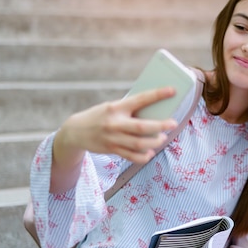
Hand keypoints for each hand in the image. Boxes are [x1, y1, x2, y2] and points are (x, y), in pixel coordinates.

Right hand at [56, 87, 178, 164]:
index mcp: (116, 108)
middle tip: (173, 123)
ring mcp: (113, 138)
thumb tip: (155, 111)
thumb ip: (129, 110)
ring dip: (154, 142)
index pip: (140, 99)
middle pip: (141, 127)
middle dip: (160, 126)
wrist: (75, 131)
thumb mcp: (111, 107)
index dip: (157, 95)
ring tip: (162, 139)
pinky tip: (150, 153)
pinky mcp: (112, 150)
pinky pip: (131, 156)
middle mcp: (114, 123)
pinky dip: (143, 156)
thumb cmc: (100, 116)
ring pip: (138, 144)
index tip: (172, 90)